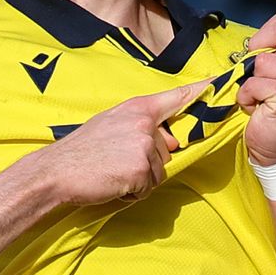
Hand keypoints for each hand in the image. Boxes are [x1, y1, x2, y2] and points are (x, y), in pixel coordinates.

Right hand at [31, 78, 207, 204]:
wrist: (54, 172)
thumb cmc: (81, 151)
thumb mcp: (110, 124)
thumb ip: (140, 127)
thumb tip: (167, 142)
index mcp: (137, 108)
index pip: (177, 97)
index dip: (201, 90)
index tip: (221, 81)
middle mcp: (145, 123)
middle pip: (168, 148)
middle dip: (149, 161)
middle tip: (116, 161)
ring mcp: (144, 146)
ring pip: (159, 170)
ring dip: (140, 178)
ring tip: (112, 172)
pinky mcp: (142, 169)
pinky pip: (149, 188)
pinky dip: (133, 192)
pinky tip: (112, 183)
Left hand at [239, 6, 275, 166]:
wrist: (275, 146)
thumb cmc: (268, 103)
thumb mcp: (273, 67)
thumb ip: (269, 46)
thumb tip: (249, 41)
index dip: (266, 35)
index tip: (265, 60)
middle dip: (258, 51)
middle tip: (261, 76)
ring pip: (262, 60)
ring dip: (251, 81)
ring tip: (263, 97)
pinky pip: (254, 83)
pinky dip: (247, 97)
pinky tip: (260, 109)